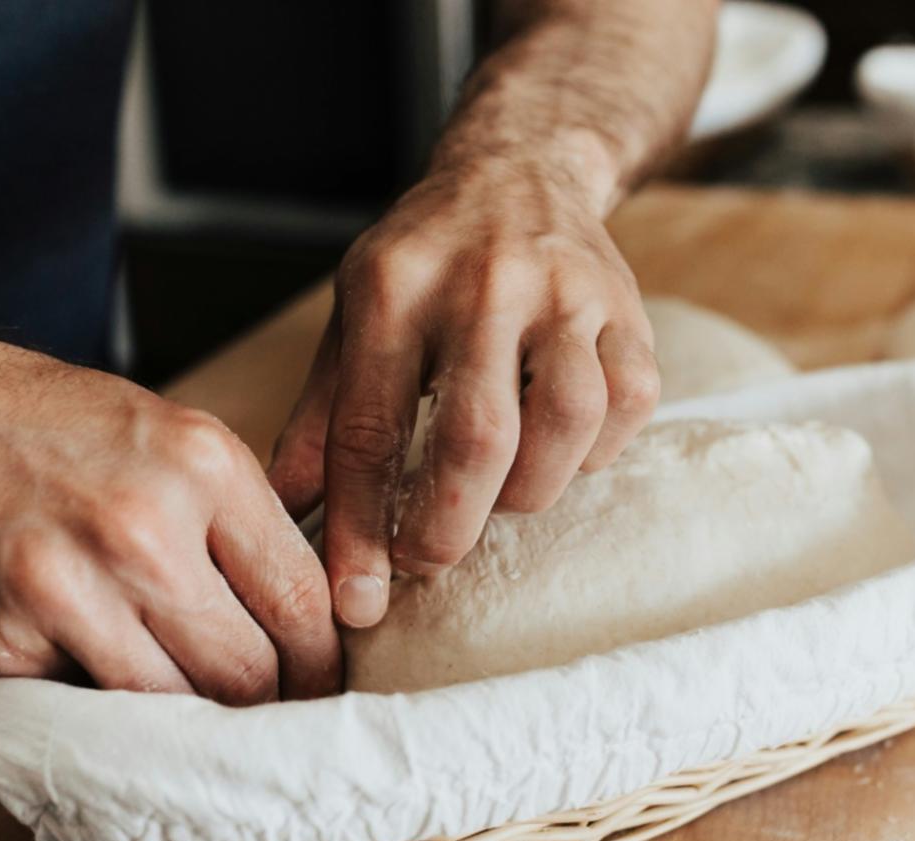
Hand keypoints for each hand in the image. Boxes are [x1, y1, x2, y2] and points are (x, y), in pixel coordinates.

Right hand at [0, 316, 338, 703]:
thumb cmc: (36, 421)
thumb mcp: (162, 433)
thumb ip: (234, 518)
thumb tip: (304, 616)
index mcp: (200, 467)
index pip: (301, 600)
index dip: (323, 663)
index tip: (322, 687)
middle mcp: (139, 528)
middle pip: (245, 672)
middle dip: (261, 705)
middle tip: (261, 714)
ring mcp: (62, 591)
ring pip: (169, 706)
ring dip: (182, 717)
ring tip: (182, 703)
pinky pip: (78, 702)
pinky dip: (92, 695)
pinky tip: (81, 658)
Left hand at [268, 159, 660, 628]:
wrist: (522, 166)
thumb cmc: (427, 260)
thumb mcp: (356, 315)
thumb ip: (324, 417)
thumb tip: (286, 515)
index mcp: (395, 287)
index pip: (370, 427)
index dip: (360, 527)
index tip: (356, 600)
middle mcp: (483, 282)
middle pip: (476, 436)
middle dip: (449, 525)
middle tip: (430, 561)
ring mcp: (566, 291)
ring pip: (566, 423)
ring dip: (530, 490)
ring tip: (501, 498)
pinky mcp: (628, 308)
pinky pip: (628, 406)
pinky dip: (595, 453)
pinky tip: (559, 453)